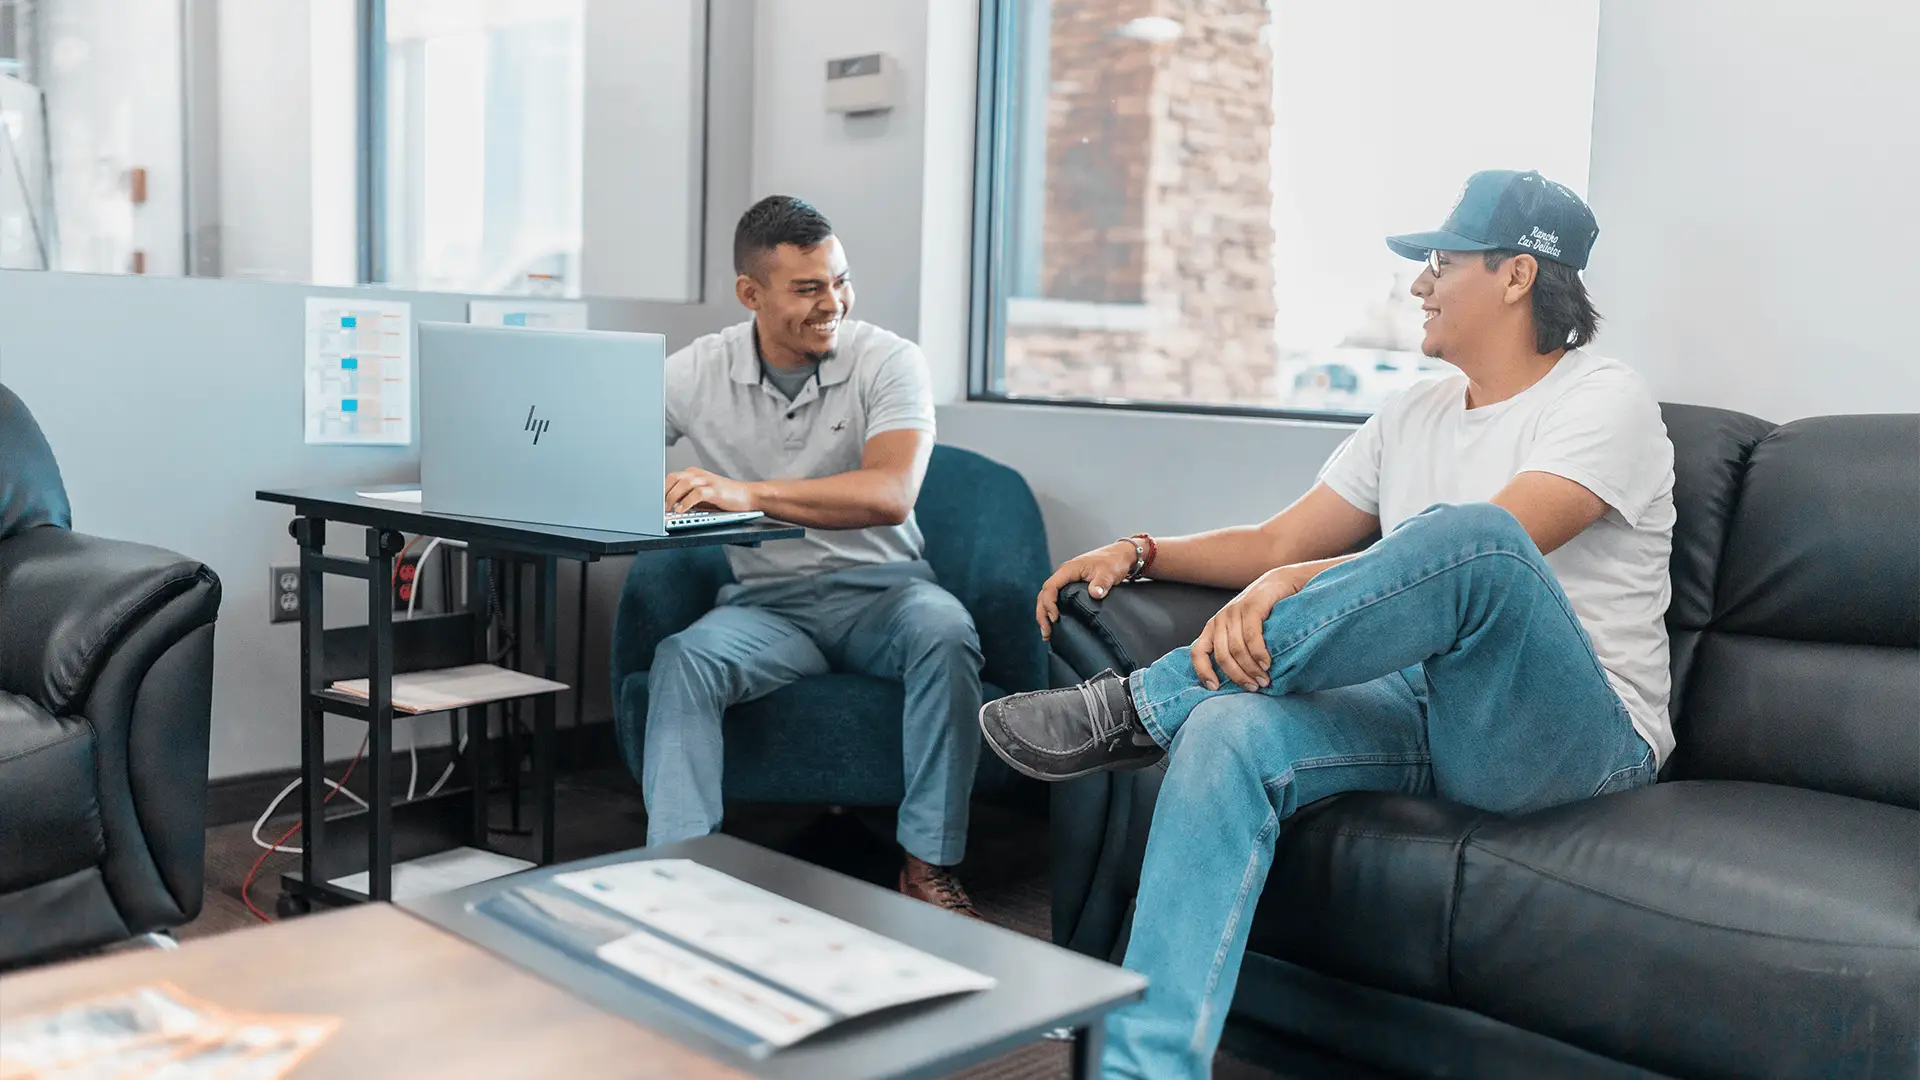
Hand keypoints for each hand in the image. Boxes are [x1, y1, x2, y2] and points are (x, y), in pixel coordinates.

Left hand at [665, 468, 757, 513]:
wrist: (747, 496)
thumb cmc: (724, 497)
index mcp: (693, 474)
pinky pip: (697, 494)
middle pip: (674, 478)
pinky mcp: (715, 490)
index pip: (671, 477)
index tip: (653, 501)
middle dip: (664, 493)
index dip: (661, 489)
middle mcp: (698, 474)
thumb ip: (687, 496)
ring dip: (673, 497)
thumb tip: (669, 506)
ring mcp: (707, 481)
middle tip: (659, 508)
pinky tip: (681, 510)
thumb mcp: (702, 495)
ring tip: (668, 510)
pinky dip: (686, 502)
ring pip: (683, 484)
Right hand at [1035, 541, 1138, 640]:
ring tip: (1047, 633)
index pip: (1050, 587)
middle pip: (1044, 594)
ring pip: (1047, 597)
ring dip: (1044, 614)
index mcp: (1068, 570)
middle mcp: (1063, 575)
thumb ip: (1101, 583)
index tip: (1055, 618)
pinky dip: (1052, 611)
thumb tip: (1095, 594)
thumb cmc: (1113, 562)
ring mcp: (1066, 580)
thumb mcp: (1108, 572)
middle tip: (1046, 632)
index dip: (1049, 603)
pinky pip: (1056, 598)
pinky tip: (1054, 623)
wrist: (1120, 556)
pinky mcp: (1071, 586)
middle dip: (1042, 614)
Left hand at [1190, 567, 1302, 692]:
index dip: (1203, 671)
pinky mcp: (1252, 606)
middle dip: (1237, 676)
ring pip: (1237, 649)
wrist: (1281, 582)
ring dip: (1251, 669)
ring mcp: (1235, 611)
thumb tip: (1238, 678)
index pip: (1197, 652)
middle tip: (1253, 688)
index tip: (1214, 688)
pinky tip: (1266, 664)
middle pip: (1222, 656)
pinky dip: (1259, 654)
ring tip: (1264, 680)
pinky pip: (1251, 636)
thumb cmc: (1263, 611)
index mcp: (1213, 627)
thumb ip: (1235, 647)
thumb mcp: (1242, 629)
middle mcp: (1220, 619)